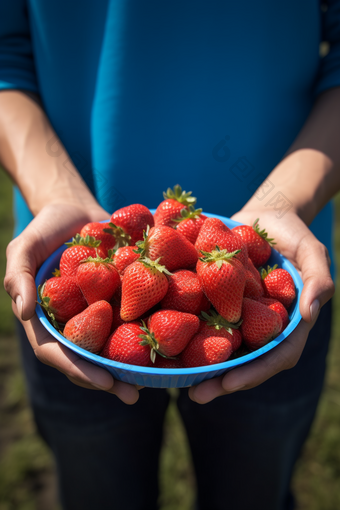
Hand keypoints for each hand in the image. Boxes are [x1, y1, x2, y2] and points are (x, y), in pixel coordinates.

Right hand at [4, 202, 140, 404]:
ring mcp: (97, 314)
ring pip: (114, 345)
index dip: (78, 369)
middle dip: (110, 378)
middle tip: (133, 394)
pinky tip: (173, 342)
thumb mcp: (24, 248)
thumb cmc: (45, 229)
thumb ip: (19, 277)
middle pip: (88, 358)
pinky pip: (133, 318)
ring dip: (133, 365)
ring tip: (159, 380)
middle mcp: (74, 323)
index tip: (103, 381)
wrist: (76, 211)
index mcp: (47, 321)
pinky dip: (150, 330)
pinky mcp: (119, 300)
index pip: (57, 353)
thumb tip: (22, 312)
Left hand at [188, 208, 334, 403]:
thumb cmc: (294, 234)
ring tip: (177, 381)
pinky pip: (206, 320)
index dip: (253, 372)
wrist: (267, 215)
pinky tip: (166, 343)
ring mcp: (240, 316)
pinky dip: (189, 333)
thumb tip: (309, 313)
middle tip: (195, 395)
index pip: (275, 356)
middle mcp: (262, 326)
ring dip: (201, 366)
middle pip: (245, 361)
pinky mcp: (220, 301)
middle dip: (221, 381)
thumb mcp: (313, 253)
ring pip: (222, 347)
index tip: (228, 383)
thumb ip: (318, 281)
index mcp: (286, 324)